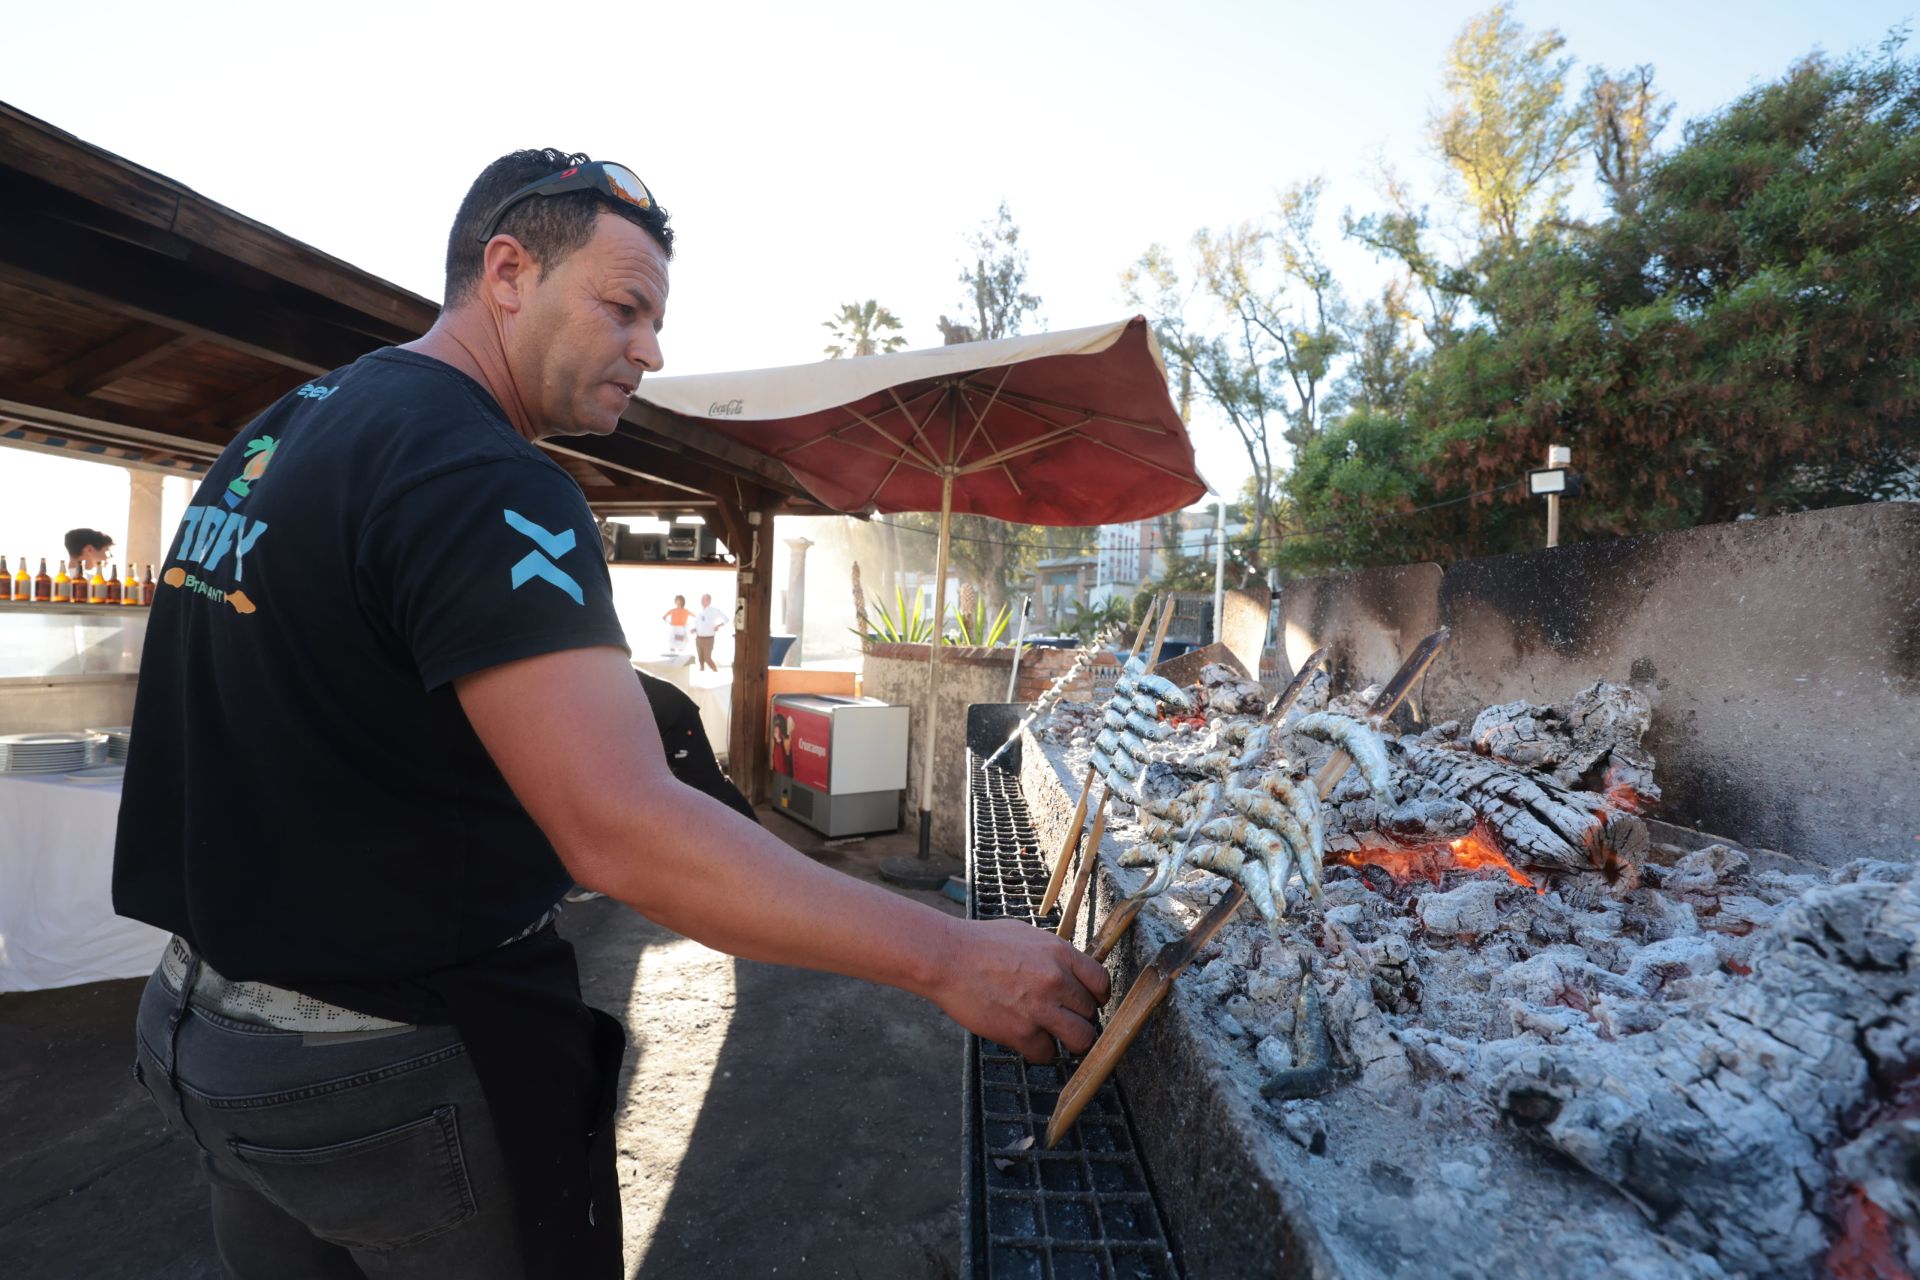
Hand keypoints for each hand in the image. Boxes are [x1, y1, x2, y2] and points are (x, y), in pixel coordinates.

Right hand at [929, 918, 1112, 1061]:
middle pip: (1091, 1013)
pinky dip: (1038, 1051)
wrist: (946, 958)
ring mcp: (1040, 1008)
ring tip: (1054, 1036)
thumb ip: (1053, 955)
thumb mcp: (1026, 935)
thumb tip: (1069, 971)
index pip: (1101, 982)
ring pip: (1080, 1039)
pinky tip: (1026, 1041)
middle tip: (1063, 1019)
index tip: (1087, 1003)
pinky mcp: (1020, 1031)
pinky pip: (1046, 1053)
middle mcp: (1056, 980)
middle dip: (1079, 1018)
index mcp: (1060, 953)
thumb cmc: (981, 943)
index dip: (1096, 997)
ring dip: (1069, 1041)